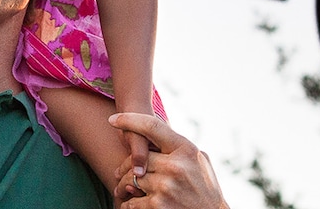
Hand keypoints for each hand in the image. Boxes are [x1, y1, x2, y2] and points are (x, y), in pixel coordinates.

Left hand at [109, 113, 227, 208]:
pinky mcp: (158, 206)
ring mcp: (166, 186)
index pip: (152, 126)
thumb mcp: (200, 163)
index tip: (113, 119)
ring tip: (121, 190)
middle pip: (136, 158)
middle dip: (123, 167)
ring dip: (123, 186)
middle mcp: (175, 166)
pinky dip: (128, 204)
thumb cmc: (206, 191)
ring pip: (130, 180)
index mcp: (186, 150)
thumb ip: (180, 149)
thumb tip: (157, 134)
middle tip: (117, 173)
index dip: (129, 120)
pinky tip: (130, 203)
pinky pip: (131, 202)